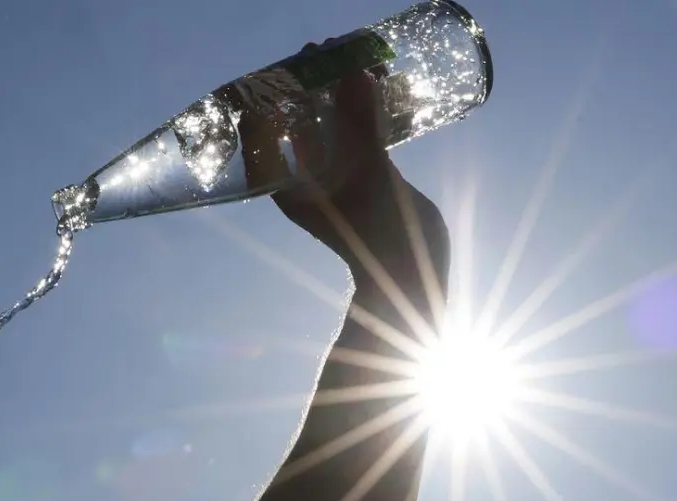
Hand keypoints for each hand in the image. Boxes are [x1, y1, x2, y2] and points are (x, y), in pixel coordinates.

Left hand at [237, 46, 447, 285]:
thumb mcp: (369, 172)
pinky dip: (367, 108)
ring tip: (359, 59)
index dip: (275, 92)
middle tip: (328, 50)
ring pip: (332, 122)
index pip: (265, 131)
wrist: (411, 275)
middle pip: (300, 120)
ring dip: (344, 92)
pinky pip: (359, 131)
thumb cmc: (378, 234)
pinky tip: (382, 83)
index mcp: (289, 185)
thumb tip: (353, 72)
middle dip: (312, 84)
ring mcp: (337, 175)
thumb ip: (360, 123)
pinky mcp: (366, 174)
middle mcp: (306, 178)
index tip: (293, 63)